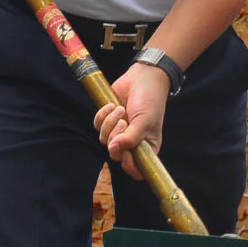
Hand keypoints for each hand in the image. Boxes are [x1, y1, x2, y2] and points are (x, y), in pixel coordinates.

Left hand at [95, 60, 170, 175]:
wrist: (143, 77)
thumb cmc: (150, 100)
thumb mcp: (145, 120)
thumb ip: (131, 138)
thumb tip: (113, 149)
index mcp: (147, 147)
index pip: (136, 169)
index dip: (129, 165)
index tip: (127, 152)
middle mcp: (132, 142)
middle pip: (116, 155)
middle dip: (116, 138)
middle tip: (124, 123)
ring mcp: (119, 132)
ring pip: (104, 140)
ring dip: (110, 123)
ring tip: (120, 109)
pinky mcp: (108, 121)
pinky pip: (97, 126)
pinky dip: (103, 115)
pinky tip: (113, 105)